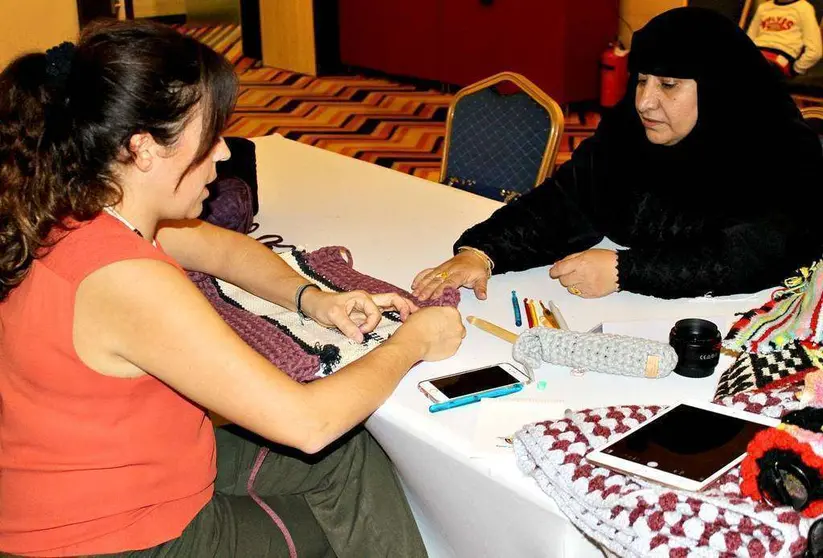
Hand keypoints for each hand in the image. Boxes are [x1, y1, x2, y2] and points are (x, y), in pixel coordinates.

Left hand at [301, 290, 417, 342]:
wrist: (314, 304)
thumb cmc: (323, 305)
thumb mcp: (333, 315)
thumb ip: (347, 326)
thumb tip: (360, 338)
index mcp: (362, 298)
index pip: (376, 313)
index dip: (370, 325)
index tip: (360, 333)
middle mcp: (368, 300)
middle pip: (392, 299)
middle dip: (404, 305)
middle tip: (415, 313)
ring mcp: (367, 306)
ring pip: (389, 305)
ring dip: (401, 308)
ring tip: (413, 315)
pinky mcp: (364, 313)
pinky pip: (382, 313)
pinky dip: (393, 314)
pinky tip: (401, 319)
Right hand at [391, 306, 464, 360]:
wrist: (414, 340)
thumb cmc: (417, 325)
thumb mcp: (426, 310)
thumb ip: (436, 313)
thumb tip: (435, 317)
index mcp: (452, 312)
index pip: (453, 314)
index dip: (445, 318)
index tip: (440, 321)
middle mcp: (458, 325)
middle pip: (457, 326)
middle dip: (450, 328)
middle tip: (438, 331)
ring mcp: (457, 339)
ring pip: (455, 338)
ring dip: (448, 338)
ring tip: (436, 339)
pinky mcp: (453, 350)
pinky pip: (451, 348)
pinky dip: (446, 347)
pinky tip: (436, 346)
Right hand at [411, 252, 489, 301]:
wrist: (474, 255)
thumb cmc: (477, 269)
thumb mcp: (482, 278)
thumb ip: (481, 288)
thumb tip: (482, 296)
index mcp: (460, 273)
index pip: (449, 282)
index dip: (441, 290)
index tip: (435, 297)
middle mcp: (449, 270)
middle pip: (437, 280)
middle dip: (428, 290)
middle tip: (421, 298)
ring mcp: (442, 269)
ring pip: (430, 277)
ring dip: (422, 285)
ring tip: (415, 294)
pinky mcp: (438, 268)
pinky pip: (428, 272)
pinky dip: (420, 277)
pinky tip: (414, 284)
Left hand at [548, 249, 618, 297]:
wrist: (622, 270)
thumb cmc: (606, 259)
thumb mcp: (587, 252)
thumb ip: (570, 258)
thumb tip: (557, 264)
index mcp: (580, 263)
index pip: (560, 270)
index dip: (554, 271)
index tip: (554, 272)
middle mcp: (582, 275)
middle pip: (563, 280)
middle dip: (564, 277)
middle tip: (571, 273)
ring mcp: (587, 286)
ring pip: (570, 288)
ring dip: (572, 283)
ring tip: (581, 278)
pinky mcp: (591, 294)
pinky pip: (578, 294)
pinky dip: (579, 289)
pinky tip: (587, 283)